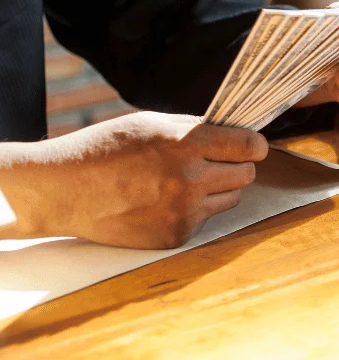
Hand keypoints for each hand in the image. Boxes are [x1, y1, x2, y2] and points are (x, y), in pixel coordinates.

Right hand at [5, 112, 267, 248]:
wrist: (62, 191)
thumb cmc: (103, 150)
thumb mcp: (148, 123)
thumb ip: (194, 128)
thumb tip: (234, 132)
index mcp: (184, 144)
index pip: (249, 146)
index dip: (254, 145)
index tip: (252, 146)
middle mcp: (189, 179)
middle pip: (246, 174)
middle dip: (236, 166)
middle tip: (216, 162)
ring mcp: (184, 211)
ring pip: (230, 198)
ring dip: (217, 189)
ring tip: (182, 181)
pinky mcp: (176, 235)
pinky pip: (205, 219)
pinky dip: (193, 210)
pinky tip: (162, 201)